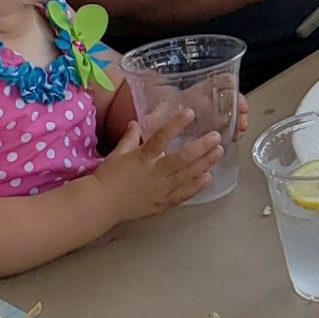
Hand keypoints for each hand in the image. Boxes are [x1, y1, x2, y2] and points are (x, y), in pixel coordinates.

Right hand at [94, 105, 219, 220]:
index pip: (161, 138)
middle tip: (216, 136)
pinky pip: (183, 195)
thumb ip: (129, 138)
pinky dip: (196, 187)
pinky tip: (209, 177)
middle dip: (201, 147)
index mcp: (142, 158)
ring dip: (205, 163)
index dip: (176, 124)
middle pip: (182, 158)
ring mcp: (160, 190)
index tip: (189, 112)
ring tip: (218, 152)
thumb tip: (135, 122)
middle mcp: (154, 173)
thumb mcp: (117, 154)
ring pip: (187, 175)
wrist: (100, 205)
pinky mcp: (162, 204)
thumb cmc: (107, 178)